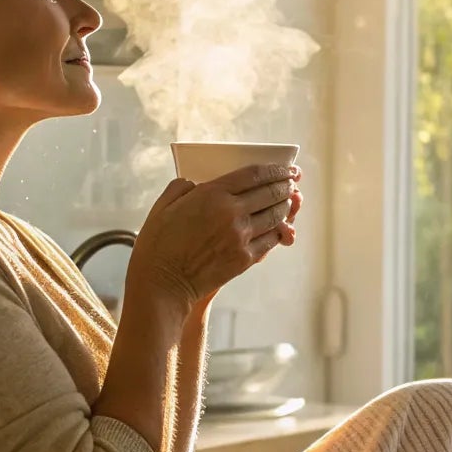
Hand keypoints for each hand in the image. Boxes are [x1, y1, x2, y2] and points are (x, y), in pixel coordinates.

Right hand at [128, 163, 302, 305]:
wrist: (162, 284)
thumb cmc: (158, 244)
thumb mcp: (164, 205)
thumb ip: (182, 187)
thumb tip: (196, 183)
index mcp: (212, 194)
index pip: (254, 175)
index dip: (275, 169)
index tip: (286, 167)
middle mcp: (231, 213)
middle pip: (271, 193)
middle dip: (286, 184)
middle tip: (293, 181)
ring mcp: (241, 237)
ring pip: (275, 216)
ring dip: (285, 206)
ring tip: (290, 200)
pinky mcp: (244, 258)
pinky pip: (271, 240)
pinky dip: (279, 231)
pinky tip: (280, 226)